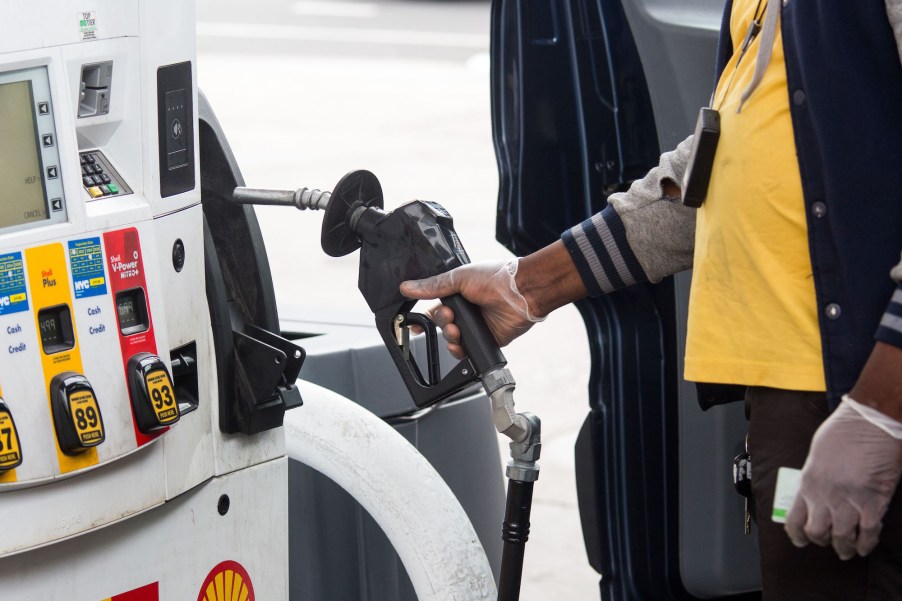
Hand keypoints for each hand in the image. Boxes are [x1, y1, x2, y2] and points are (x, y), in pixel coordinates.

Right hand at [400, 258, 543, 357]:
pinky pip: (466, 351)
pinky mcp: (485, 340)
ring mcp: (475, 326)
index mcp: (458, 293)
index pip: (435, 307)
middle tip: (450, 316)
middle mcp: (466, 310)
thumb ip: (433, 286)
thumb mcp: (459, 278)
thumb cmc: (496, 278)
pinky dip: (459, 351)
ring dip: (449, 337)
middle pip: (441, 324)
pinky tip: (460, 345)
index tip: (414, 324)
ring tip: (457, 330)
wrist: (521, 293)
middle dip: (441, 323)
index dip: (423, 317)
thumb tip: (408, 286)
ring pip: (451, 339)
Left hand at [785, 397, 901, 559]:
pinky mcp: (873, 501)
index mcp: (808, 482)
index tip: (800, 540)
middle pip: (817, 532)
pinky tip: (865, 546)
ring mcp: (848, 500)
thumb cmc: (843, 432)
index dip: (797, 534)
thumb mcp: (816, 455)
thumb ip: (813, 477)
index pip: (794, 518)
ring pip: (842, 537)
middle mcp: (824, 495)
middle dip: (822, 540)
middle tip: (828, 542)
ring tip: (847, 551)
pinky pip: (868, 531)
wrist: (870, 423)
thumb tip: (813, 491)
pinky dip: (866, 543)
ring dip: (844, 548)